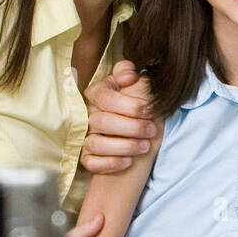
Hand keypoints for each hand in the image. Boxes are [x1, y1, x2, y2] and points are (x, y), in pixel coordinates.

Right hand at [81, 60, 157, 174]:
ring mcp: (86, 136)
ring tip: (145, 146)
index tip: (148, 110)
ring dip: (124, 146)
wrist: (141, 131)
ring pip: (96, 143)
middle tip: (152, 130)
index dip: (129, 105)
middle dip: (132, 127)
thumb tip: (128, 76)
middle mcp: (88, 115)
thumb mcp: (137, 84)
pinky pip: (91, 163)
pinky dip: (110, 163)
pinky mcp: (88, 156)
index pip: (106, 98)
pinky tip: (128, 161)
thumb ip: (129, 73)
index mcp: (97, 94)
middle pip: (102, 122)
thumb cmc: (137, 105)